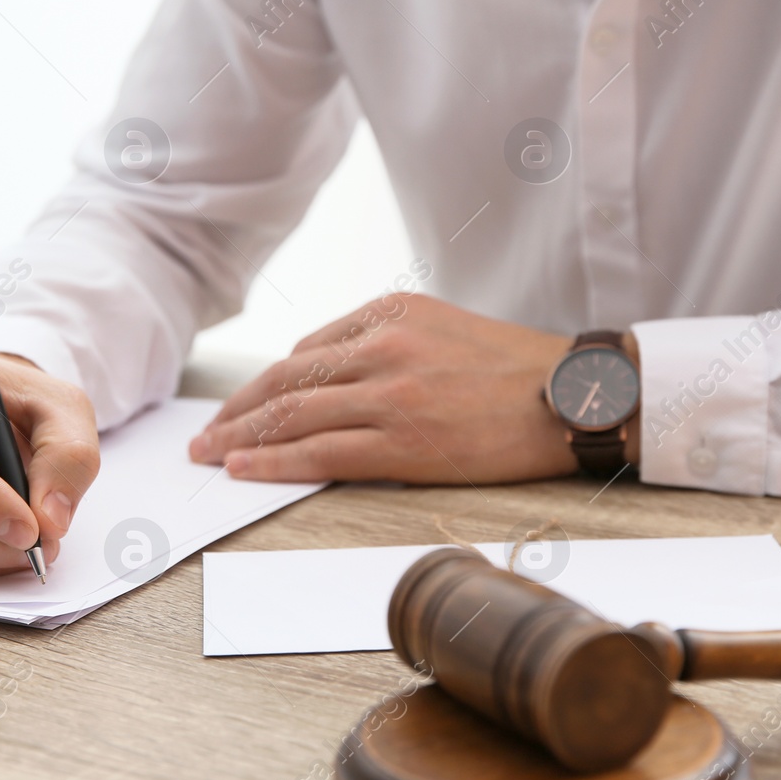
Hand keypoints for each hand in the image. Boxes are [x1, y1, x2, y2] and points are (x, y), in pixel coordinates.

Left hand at [189, 294, 579, 483]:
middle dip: (236, 410)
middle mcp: (383, 344)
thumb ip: (387, 344)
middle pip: (285, 379)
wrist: (575, 395)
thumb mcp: (444, 328)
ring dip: (241, 437)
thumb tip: (329, 379)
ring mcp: (391, 392)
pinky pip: (320, 451)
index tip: (243, 405)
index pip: (307, 351)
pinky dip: (273, 460)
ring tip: (211, 455)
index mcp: (391, 311)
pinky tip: (245, 468)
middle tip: (205, 434)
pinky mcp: (404, 440)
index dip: (265, 384)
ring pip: (292, 415)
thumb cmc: (515, 370)